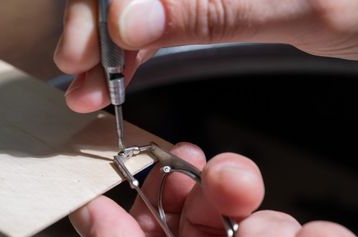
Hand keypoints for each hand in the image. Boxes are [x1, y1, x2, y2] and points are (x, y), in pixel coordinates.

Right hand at [55, 0, 357, 112]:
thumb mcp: (300, 5)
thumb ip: (208, 9)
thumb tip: (127, 22)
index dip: (102, 1)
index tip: (90, 45)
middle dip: (93, 23)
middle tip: (75, 68)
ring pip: (135, 2)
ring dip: (105, 45)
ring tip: (88, 88)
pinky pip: (157, 15)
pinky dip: (134, 50)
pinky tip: (118, 75)